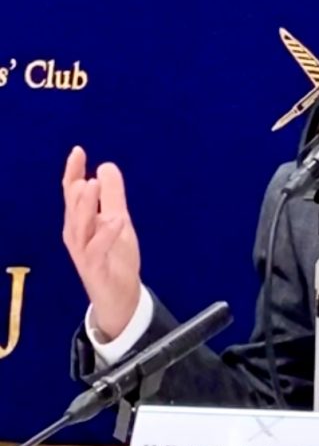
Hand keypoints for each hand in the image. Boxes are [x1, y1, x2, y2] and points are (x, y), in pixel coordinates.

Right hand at [61, 146, 141, 339]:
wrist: (119, 295)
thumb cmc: (114, 257)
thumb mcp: (118, 221)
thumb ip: (113, 196)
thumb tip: (106, 166)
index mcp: (81, 222)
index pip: (72, 193)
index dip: (73, 172)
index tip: (78, 151)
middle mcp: (77, 235)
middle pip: (73, 209)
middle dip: (76, 190)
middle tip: (86, 172)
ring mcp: (84, 252)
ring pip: (79, 227)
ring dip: (85, 207)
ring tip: (92, 186)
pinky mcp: (94, 268)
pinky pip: (97, 250)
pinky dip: (106, 234)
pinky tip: (117, 221)